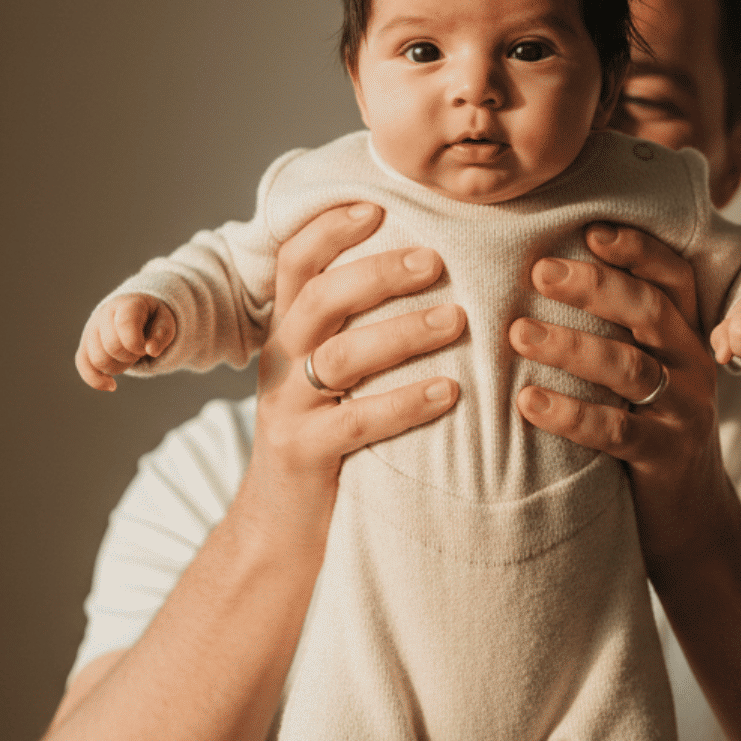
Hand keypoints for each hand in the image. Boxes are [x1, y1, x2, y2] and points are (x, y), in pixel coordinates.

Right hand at [29, 203, 466, 740]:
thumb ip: (361, 328)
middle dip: (378, 271)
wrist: (282, 536)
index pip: (297, 263)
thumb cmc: (330, 444)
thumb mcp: (334, 378)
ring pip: (341, 356)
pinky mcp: (304, 458)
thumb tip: (439, 268)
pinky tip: (452, 393)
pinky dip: (406, 404)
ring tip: (459, 320)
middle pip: (320, 298)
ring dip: (404, 332)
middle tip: (438, 259)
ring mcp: (288, 411)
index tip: (379, 204)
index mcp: (288, 334)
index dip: (331, 227)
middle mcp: (281, 363)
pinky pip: (357, 423)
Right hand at [75, 294, 178, 390]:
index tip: (144, 348)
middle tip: (139, 351)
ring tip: (128, 356)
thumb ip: (162, 334)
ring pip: (99, 360)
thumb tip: (151, 351)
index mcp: (127, 304)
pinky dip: (97, 380)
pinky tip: (112, 385)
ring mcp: (91, 330)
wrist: (132, 312)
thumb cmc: (151, 318)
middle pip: (112, 347)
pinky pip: (83, 366)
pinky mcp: (85, 346)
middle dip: (130, 356)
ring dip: (119, 367)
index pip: (125, 324)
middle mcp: (104, 314)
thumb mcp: (165, 321)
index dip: (136, 343)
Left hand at [509, 222, 733, 554]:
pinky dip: (570, 414)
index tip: (590, 229)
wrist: (693, 517)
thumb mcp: (645, 370)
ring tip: (517, 333)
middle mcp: (694, 364)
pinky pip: (616, 431)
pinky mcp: (665, 458)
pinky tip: (527, 403)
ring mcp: (684, 412)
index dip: (637, 250)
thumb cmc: (649, 425)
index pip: (672, 277)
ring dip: (570, 346)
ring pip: (629, 367)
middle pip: (648, 310)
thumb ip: (615, 328)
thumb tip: (537, 270)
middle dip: (594, 285)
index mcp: (687, 334)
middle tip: (538, 269)